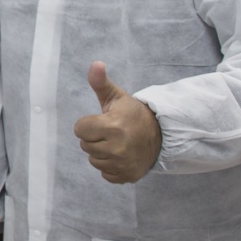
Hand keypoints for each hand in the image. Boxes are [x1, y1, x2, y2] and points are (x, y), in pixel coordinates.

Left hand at [74, 61, 161, 183]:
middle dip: (94, 138)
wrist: (160, 135)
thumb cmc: (132, 114)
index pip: (79, 129)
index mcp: (113, 126)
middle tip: (111, 132)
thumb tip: (96, 64)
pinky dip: (110, 167)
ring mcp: (123, 164)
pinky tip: (121, 156)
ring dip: (101, 153)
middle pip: (85, 145)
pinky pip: (105, 174)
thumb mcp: (116, 96)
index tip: (102, 121)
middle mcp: (118, 147)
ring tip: (116, 143)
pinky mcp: (127, 176)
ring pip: (93, 161)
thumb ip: (100, 82)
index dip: (88, 124)